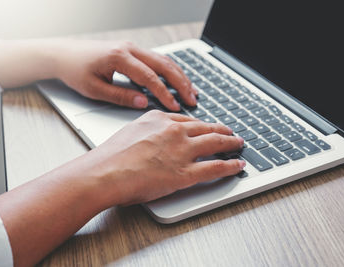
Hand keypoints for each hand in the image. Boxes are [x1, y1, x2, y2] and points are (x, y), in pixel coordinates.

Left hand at [54, 40, 196, 110]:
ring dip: (179, 76)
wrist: (64, 54)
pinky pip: (157, 59)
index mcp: (119, 57)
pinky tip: (178, 81)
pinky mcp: (132, 51)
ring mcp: (132, 47)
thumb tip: (144, 102)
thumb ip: (120, 96)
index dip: (164, 93)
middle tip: (193, 99)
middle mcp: (129, 48)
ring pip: (163, 60)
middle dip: (180, 82)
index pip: (149, 77)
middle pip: (163, 64)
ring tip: (192, 91)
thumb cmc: (76, 71)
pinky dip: (170, 71)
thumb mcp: (94, 89)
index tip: (175, 106)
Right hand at [81, 110, 244, 204]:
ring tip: (238, 144)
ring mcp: (182, 150)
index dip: (202, 124)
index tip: (208, 126)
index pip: (188, 120)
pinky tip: (237, 165)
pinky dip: (230, 166)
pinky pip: (216, 167)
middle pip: (206, 127)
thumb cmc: (111, 157)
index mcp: (159, 119)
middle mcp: (174, 131)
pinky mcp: (186, 172)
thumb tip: (155, 140)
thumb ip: (148, 132)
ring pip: (216, 142)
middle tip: (230, 132)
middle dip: (222, 130)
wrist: (105, 172)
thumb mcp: (130, 133)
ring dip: (231, 143)